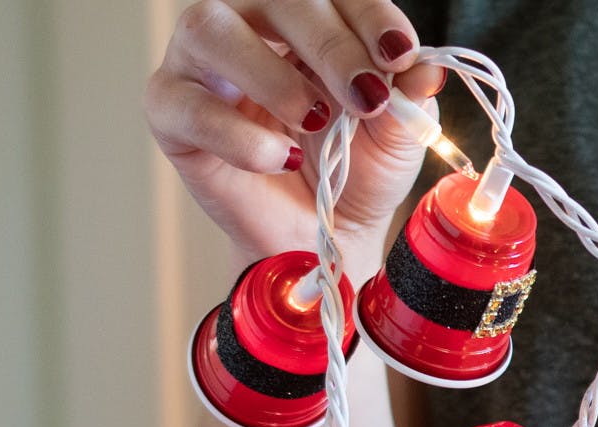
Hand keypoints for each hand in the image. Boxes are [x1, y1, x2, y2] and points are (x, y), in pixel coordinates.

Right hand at [145, 1, 445, 267]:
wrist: (325, 234)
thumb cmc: (355, 171)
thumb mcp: (395, 135)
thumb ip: (409, 97)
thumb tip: (427, 67)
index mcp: (309, 19)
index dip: (368, 15)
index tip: (399, 54)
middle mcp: (247, 24)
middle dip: (330, 45)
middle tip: (366, 97)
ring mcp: (200, 63)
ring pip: (210, 30)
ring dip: (271, 75)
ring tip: (314, 120)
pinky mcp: (170, 110)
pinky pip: (186, 105)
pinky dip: (238, 135)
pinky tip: (279, 158)